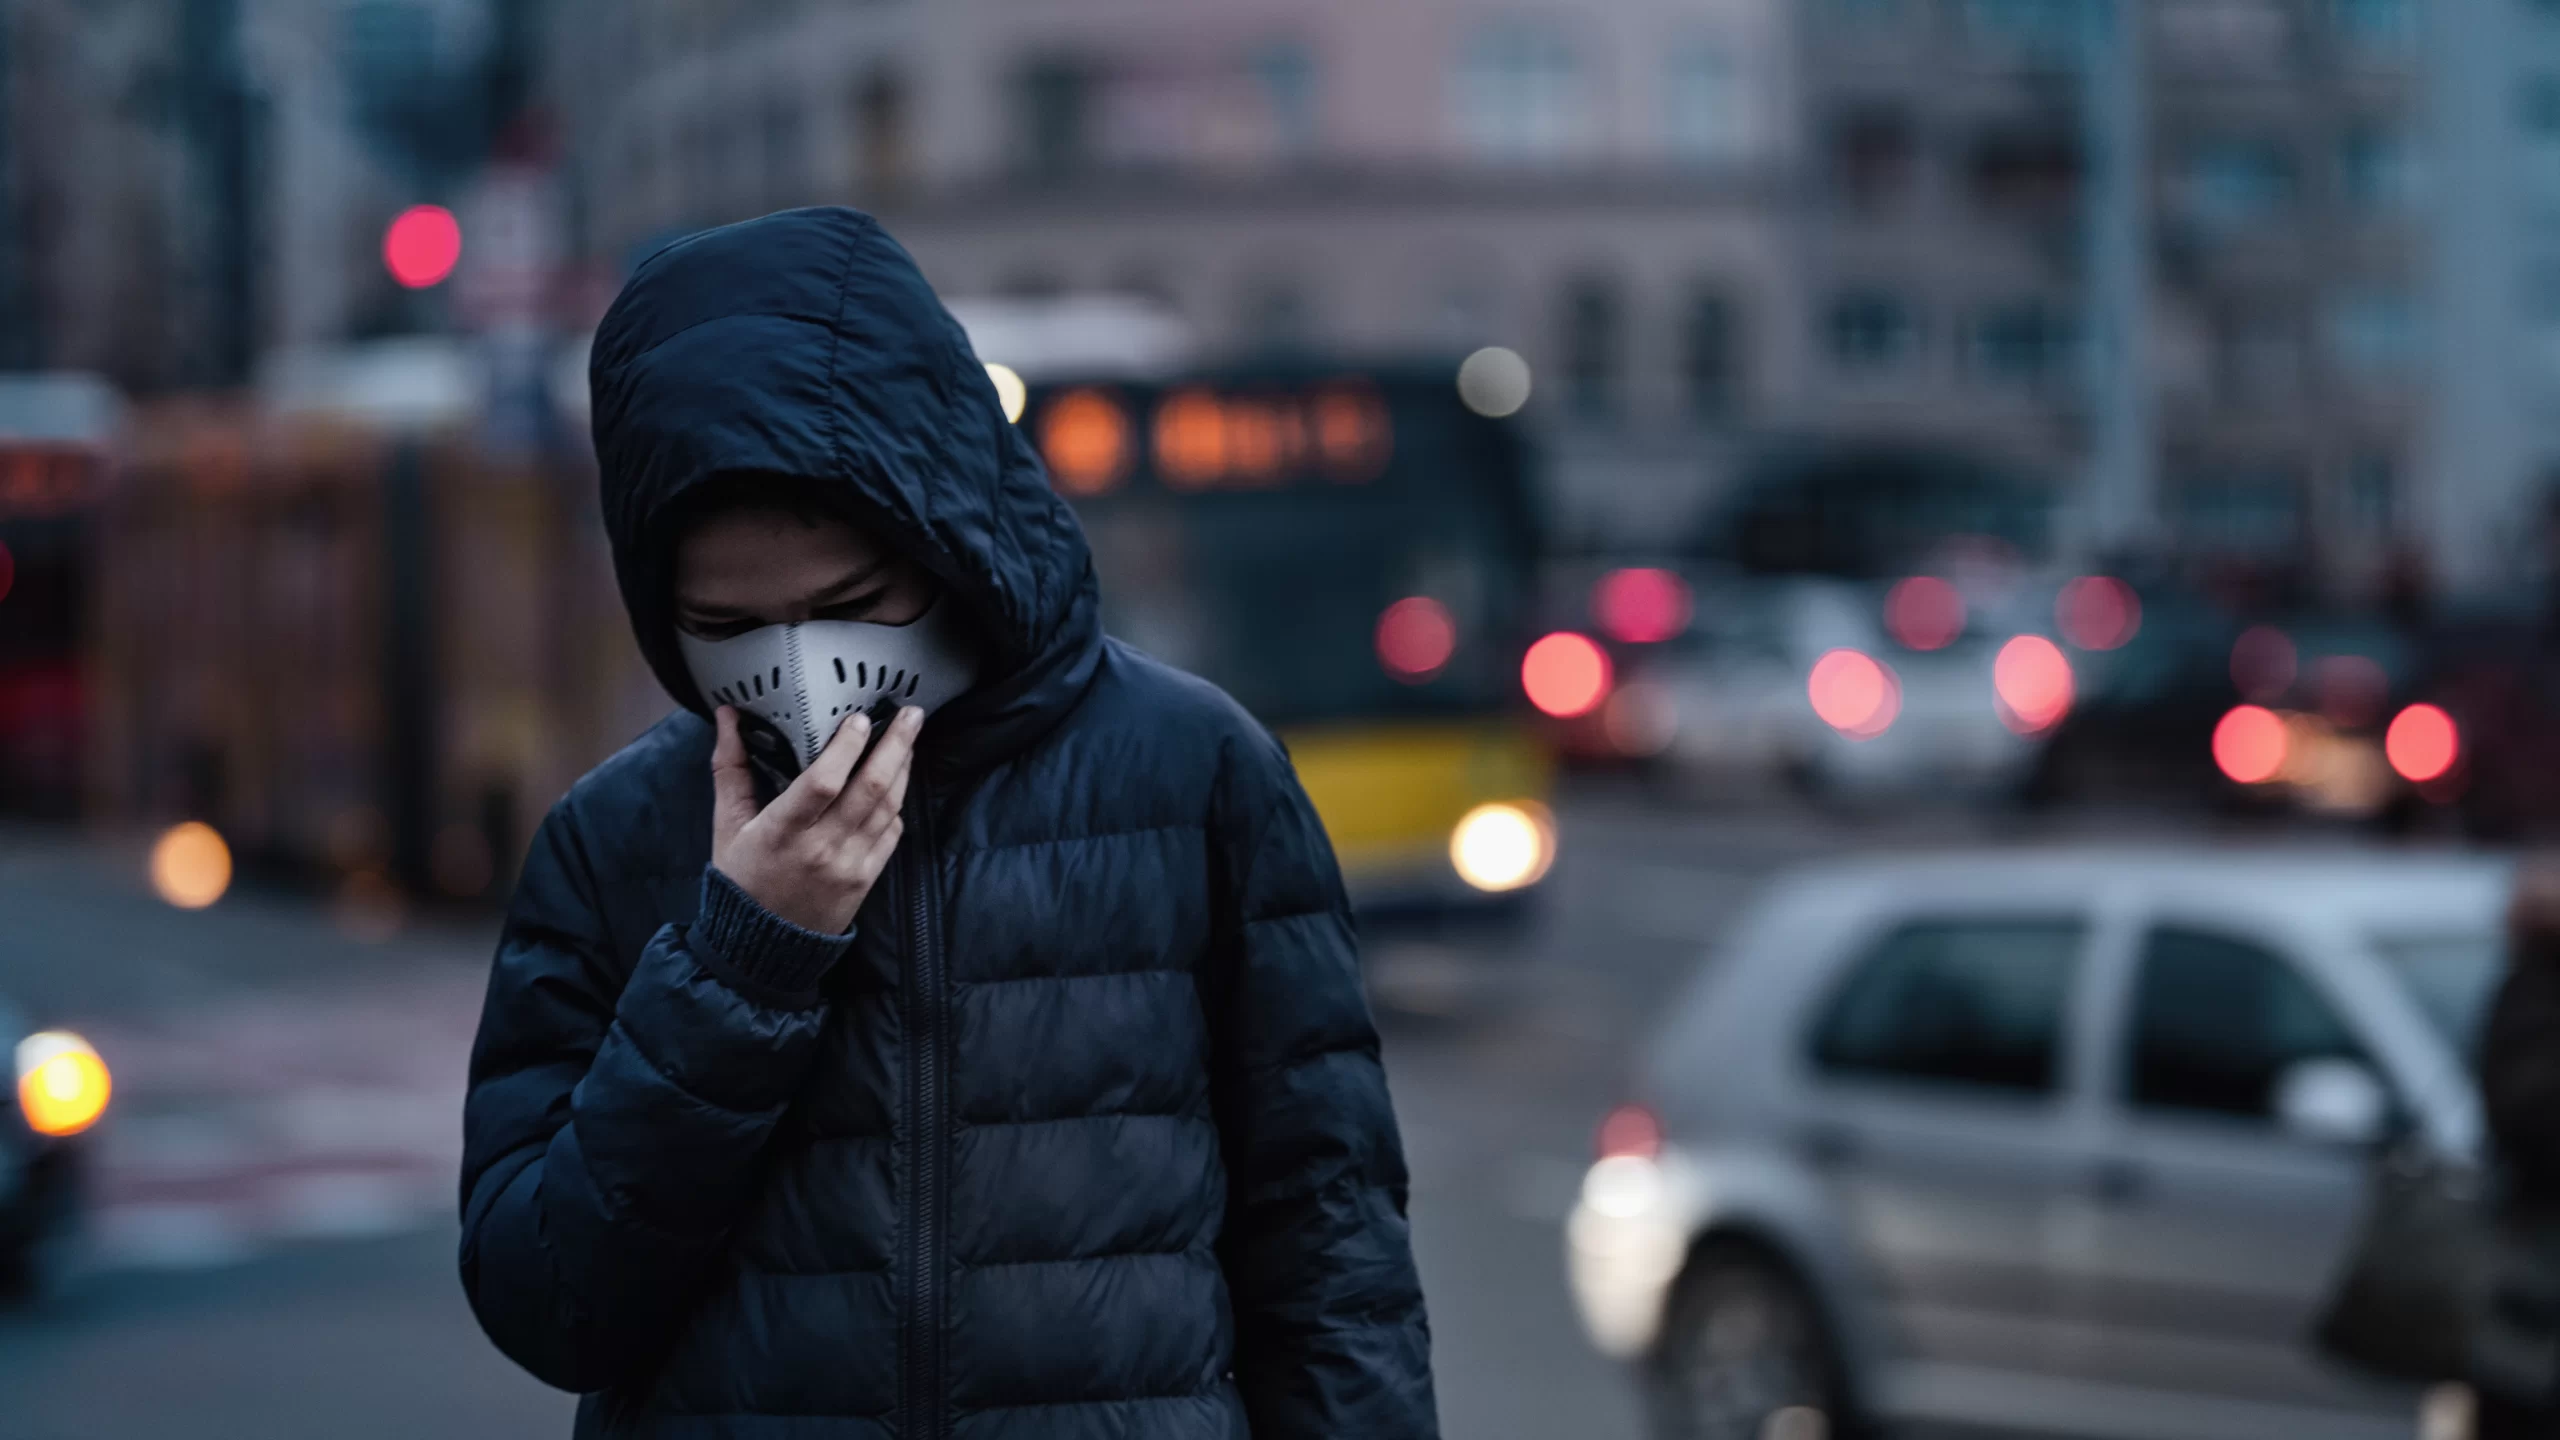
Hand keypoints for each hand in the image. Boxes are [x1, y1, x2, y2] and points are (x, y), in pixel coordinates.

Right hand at [709, 704, 921, 933]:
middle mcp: (821, 849)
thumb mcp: (728, 825)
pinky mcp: (867, 879)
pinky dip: (896, 804)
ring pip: (888, 807)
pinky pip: (892, 833)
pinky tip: (897, 780)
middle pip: (869, 789)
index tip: (859, 718)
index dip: (845, 748)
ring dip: (903, 768)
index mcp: (782, 832)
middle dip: (896, 746)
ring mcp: (849, 866)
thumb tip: (727, 715)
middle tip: (911, 714)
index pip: (822, 783)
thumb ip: (731, 768)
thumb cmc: (742, 880)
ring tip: (909, 737)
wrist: (764, 948)